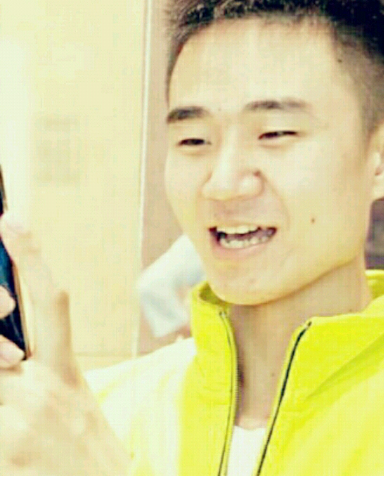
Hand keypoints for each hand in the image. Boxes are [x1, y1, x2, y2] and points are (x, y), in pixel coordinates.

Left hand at [0, 213, 130, 475]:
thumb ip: (39, 375)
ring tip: (11, 381)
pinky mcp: (6, 457)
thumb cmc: (86, 456)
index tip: (11, 220)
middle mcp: (46, 391)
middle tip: (3, 352)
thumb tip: (6, 356)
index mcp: (66, 373)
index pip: (53, 302)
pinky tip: (10, 441)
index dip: (32, 258)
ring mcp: (21, 426)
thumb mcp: (70, 405)